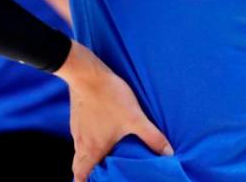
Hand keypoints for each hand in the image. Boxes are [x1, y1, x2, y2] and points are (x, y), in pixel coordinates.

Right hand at [55, 42, 172, 180]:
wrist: (88, 74)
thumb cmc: (109, 97)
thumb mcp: (135, 118)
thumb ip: (152, 136)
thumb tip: (168, 153)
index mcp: (91, 150)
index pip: (81, 176)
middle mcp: (80, 143)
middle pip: (79, 167)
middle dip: (89, 174)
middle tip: (102, 175)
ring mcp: (77, 130)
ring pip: (80, 151)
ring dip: (90, 158)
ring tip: (106, 157)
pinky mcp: (78, 118)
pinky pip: (81, 137)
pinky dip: (90, 142)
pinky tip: (103, 135)